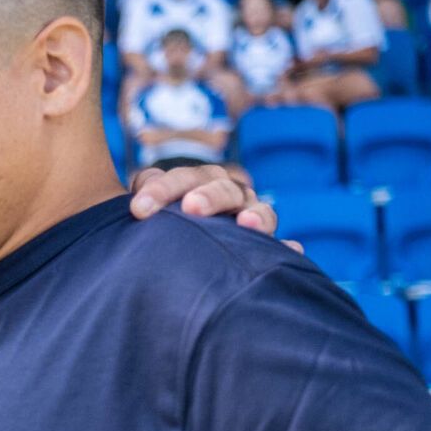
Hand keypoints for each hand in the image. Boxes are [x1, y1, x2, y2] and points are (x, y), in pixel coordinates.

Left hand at [128, 165, 280, 239]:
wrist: (184, 249)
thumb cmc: (164, 223)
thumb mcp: (152, 207)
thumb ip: (146, 194)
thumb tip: (141, 200)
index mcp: (201, 181)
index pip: (184, 178)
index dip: (162, 189)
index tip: (138, 209)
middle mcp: (230, 194)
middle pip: (225, 189)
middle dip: (209, 196)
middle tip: (191, 207)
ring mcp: (251, 218)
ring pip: (260, 212)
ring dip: (256, 217)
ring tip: (246, 224)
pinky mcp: (266, 247)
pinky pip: (281, 247)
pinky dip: (286, 249)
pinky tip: (292, 251)